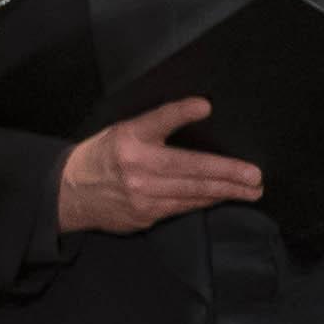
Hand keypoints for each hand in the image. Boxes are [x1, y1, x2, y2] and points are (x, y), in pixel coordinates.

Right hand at [55, 99, 267, 236]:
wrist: (68, 193)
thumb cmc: (103, 156)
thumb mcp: (126, 130)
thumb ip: (161, 121)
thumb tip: (202, 108)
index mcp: (130, 142)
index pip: (160, 122)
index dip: (182, 113)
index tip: (206, 107)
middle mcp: (136, 170)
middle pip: (191, 171)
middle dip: (228, 176)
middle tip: (255, 177)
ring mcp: (141, 197)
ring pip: (192, 194)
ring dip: (224, 193)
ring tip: (248, 192)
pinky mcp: (144, 216)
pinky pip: (181, 208)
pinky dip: (202, 202)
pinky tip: (218, 198)